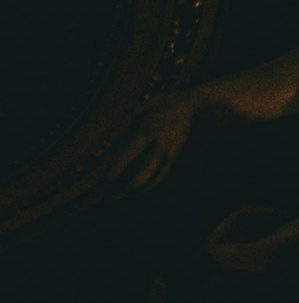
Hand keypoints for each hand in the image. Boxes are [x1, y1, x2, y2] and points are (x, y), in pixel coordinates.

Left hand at [103, 83, 217, 190]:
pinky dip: (150, 185)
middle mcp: (162, 143)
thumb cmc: (158, 107)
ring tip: (122, 197)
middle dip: (130, 186)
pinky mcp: (175, 156)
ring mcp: (172, 151)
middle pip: (148, 170)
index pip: (132, 153)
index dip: (119, 167)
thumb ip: (120, 129)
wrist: (190, 105)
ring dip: (140, 189)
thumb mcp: (138, 111)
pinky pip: (163, 175)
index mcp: (150, 130)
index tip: (106, 180)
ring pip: (157, 176)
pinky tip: (137, 191)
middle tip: (113, 197)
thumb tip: (104, 147)